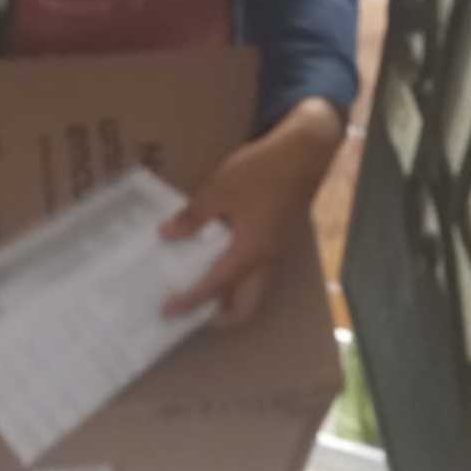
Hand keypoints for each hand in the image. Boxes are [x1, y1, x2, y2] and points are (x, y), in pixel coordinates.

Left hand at [160, 98, 343, 327]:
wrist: (304, 152)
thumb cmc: (262, 172)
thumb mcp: (219, 190)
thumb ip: (193, 217)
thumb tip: (166, 235)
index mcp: (250, 253)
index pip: (215, 287)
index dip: (190, 301)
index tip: (167, 311)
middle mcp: (266, 261)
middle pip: (246, 308)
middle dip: (219, 317)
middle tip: (191, 310)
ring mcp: (276, 251)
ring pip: (255, 292)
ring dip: (231, 299)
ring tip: (203, 289)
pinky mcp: (279, 239)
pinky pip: (259, 273)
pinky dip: (239, 278)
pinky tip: (221, 259)